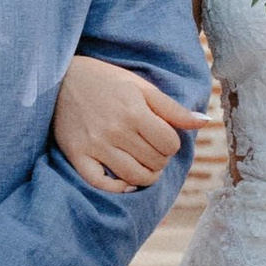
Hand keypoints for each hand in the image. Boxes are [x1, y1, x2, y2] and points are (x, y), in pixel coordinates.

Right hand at [53, 55, 207, 191]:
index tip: (162, 137)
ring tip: (144, 165)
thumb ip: (172, 108)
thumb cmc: (105, 80)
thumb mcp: (140, 87)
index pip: (170, 144)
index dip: (171, 143)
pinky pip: (102, 184)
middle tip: (151, 149)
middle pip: (155, 162)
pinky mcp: (77, 155)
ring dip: (146, 175)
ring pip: (134, 176)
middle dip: (160, 158)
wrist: (59, 78)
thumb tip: (205, 122)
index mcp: (134, 111)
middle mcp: (115, 130)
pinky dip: (117, 187)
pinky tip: (124, 181)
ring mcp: (95, 146)